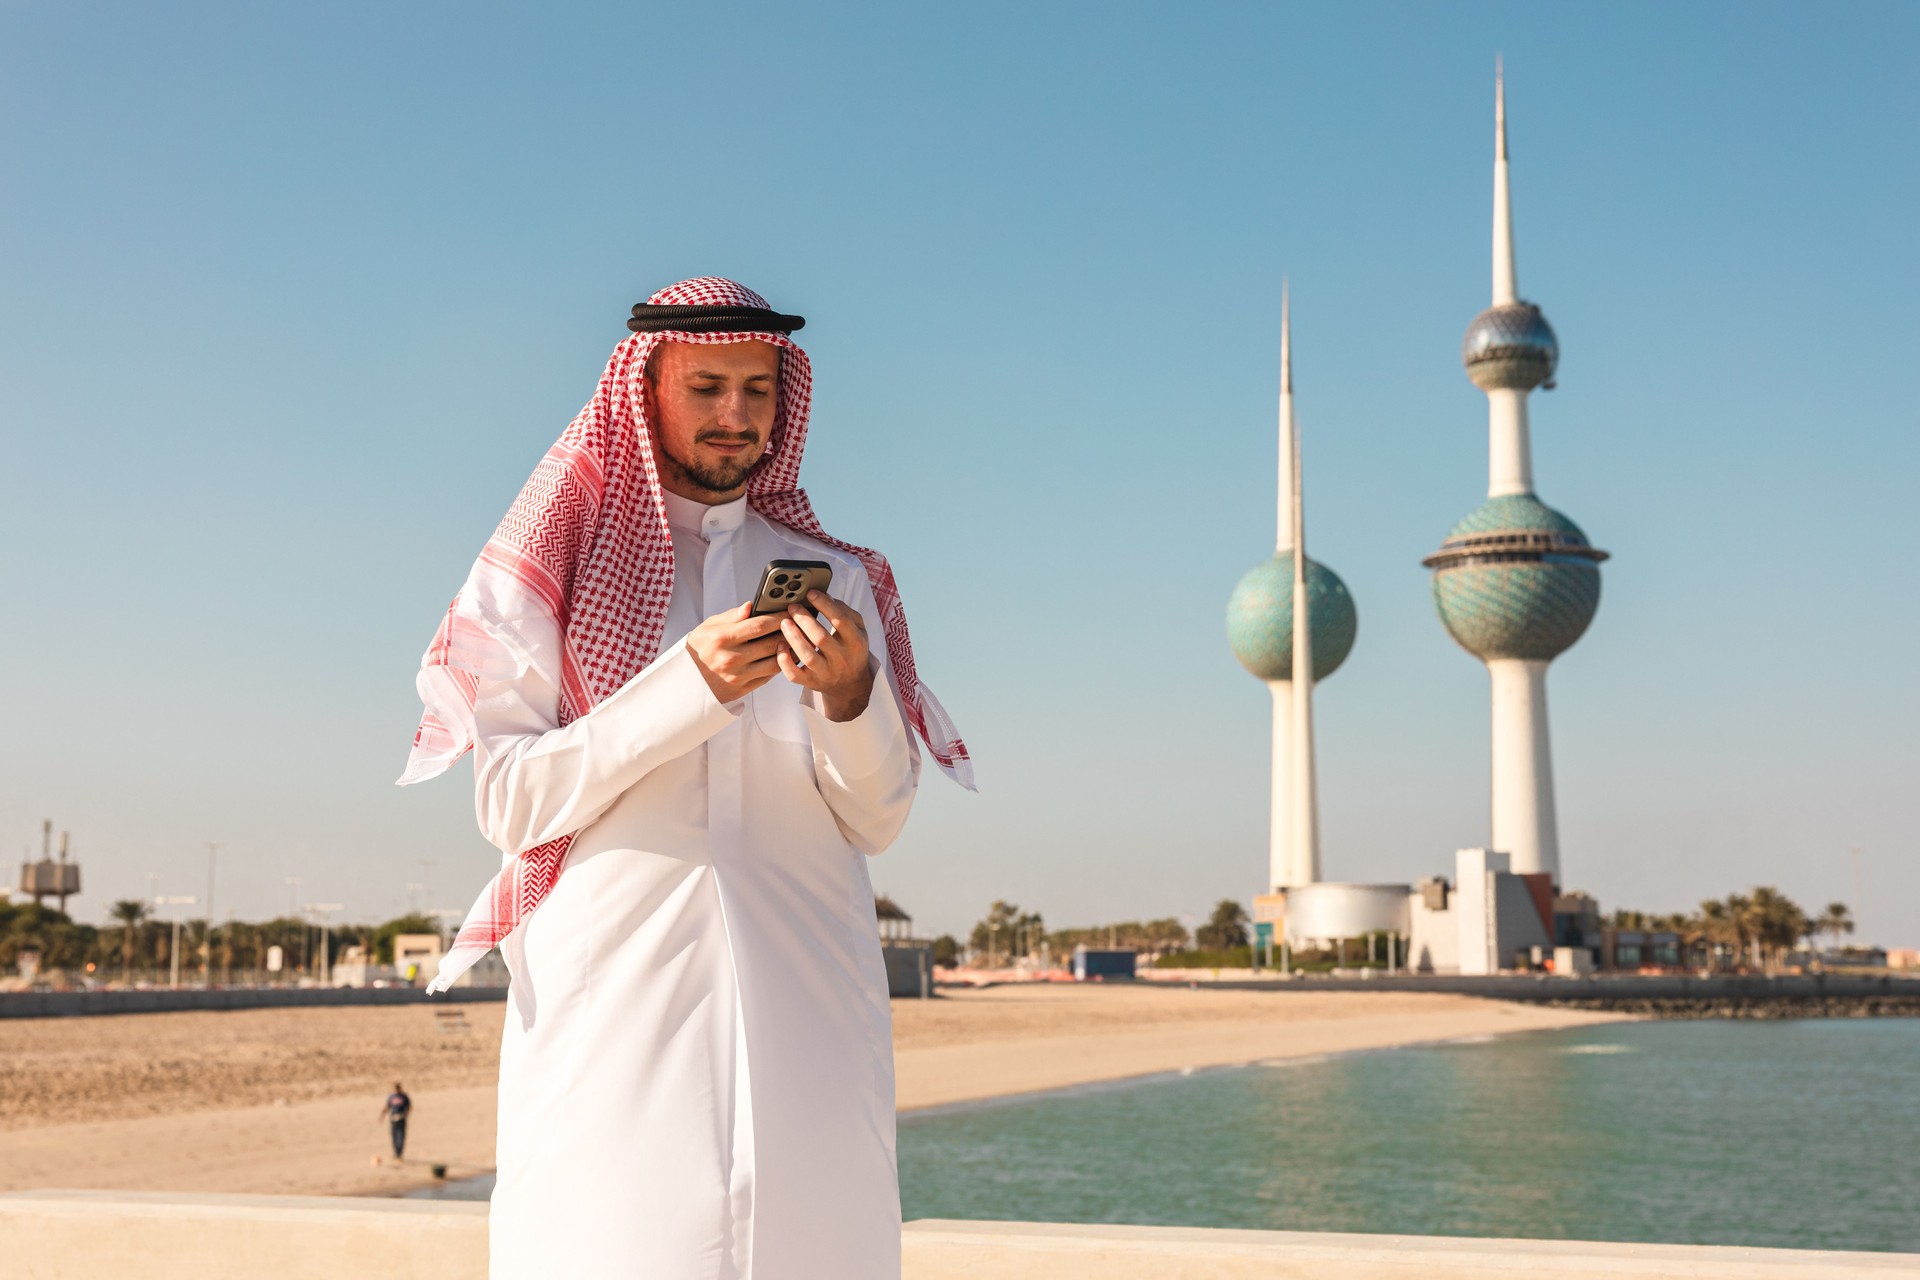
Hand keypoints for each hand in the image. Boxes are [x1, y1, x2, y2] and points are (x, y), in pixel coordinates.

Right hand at [686, 604, 787, 703]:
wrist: (686, 681)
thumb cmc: (699, 649)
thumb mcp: (708, 627)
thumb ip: (731, 616)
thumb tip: (750, 606)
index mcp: (722, 638)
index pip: (759, 625)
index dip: (779, 617)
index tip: (789, 611)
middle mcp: (731, 658)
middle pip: (771, 643)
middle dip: (788, 633)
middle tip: (797, 624)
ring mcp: (737, 676)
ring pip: (774, 662)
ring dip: (788, 651)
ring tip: (794, 640)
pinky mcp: (742, 689)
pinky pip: (768, 676)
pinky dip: (779, 665)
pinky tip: (783, 656)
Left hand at [776, 591, 874, 721]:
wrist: (851, 683)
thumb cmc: (851, 649)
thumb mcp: (857, 629)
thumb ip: (844, 611)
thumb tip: (824, 595)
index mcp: (855, 642)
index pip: (840, 621)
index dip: (824, 605)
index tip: (810, 593)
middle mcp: (842, 659)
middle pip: (820, 638)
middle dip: (804, 619)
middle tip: (793, 606)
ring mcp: (826, 673)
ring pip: (807, 656)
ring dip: (793, 637)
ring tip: (784, 622)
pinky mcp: (811, 682)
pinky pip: (794, 674)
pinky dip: (784, 661)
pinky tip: (780, 646)